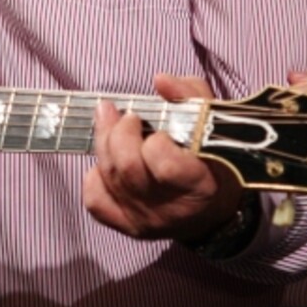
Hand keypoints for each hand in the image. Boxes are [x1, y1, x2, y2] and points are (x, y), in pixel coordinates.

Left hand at [83, 73, 244, 241]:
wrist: (211, 211)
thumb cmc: (212, 160)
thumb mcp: (212, 123)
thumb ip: (190, 95)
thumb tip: (161, 80)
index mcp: (199, 184)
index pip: (164, 164)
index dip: (156, 140)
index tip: (159, 129)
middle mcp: (171, 209)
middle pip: (127, 167)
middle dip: (120, 133)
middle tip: (129, 118)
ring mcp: (147, 221)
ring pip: (107, 176)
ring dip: (104, 143)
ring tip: (112, 124)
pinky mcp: (127, 227)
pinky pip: (95, 200)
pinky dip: (94, 176)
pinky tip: (107, 163)